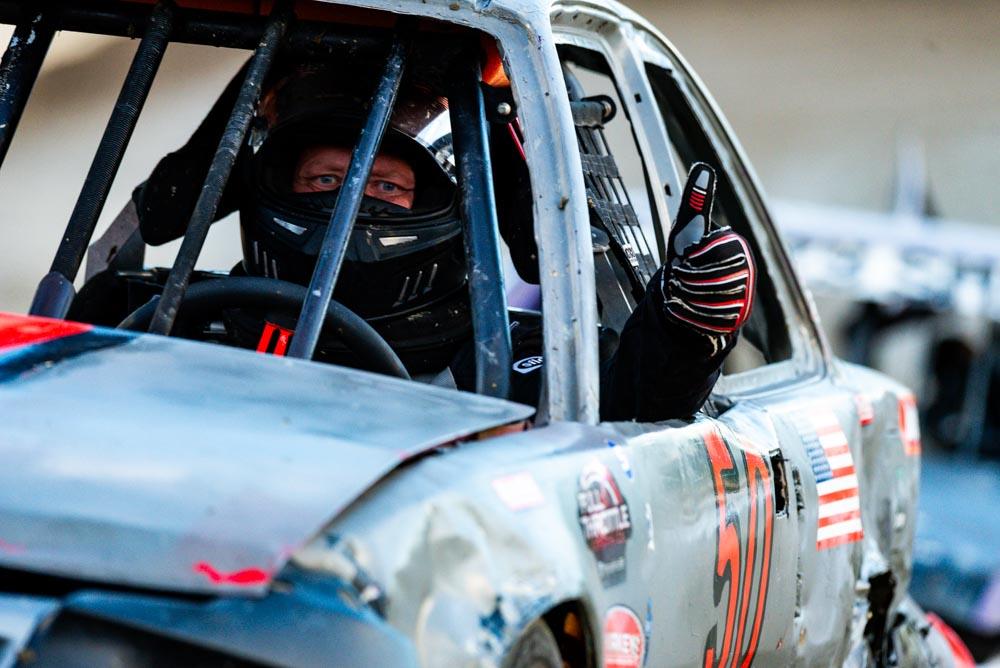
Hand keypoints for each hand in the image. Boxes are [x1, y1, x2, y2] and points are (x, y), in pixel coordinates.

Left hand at [662, 162, 755, 335]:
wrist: (688, 297)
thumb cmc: (689, 258)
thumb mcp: (688, 229)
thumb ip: (695, 201)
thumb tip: (703, 167)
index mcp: (736, 247)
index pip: (710, 252)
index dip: (689, 257)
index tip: (683, 258)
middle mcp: (745, 272)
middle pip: (706, 278)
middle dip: (684, 279)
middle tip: (678, 277)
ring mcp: (741, 298)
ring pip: (704, 299)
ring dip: (683, 296)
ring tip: (679, 291)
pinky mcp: (733, 321)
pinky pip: (705, 319)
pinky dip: (684, 314)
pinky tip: (679, 308)